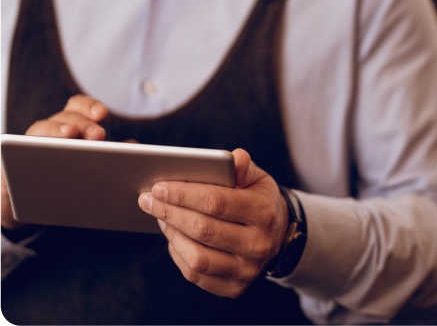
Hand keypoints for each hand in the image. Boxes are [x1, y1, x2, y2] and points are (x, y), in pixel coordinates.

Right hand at [0, 94, 107, 230]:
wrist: (34, 199)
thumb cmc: (69, 173)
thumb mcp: (92, 162)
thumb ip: (112, 153)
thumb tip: (134, 147)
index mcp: (74, 126)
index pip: (79, 106)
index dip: (89, 106)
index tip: (103, 114)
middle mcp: (53, 130)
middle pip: (65, 116)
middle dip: (82, 123)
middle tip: (97, 135)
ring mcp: (34, 144)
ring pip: (42, 129)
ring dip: (56, 130)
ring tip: (69, 136)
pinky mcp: (17, 160)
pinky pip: (19, 150)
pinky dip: (28, 149)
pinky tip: (41, 157)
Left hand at [138, 149, 288, 297]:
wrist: (278, 236)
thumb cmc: (259, 200)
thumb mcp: (257, 179)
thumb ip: (243, 166)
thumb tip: (234, 158)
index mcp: (263, 213)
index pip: (216, 202)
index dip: (183, 194)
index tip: (159, 186)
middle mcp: (258, 245)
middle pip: (202, 229)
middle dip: (169, 212)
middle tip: (148, 199)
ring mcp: (247, 271)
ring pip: (197, 257)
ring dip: (171, 234)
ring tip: (160, 216)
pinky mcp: (234, 288)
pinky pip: (196, 274)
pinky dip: (177, 254)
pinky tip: (172, 236)